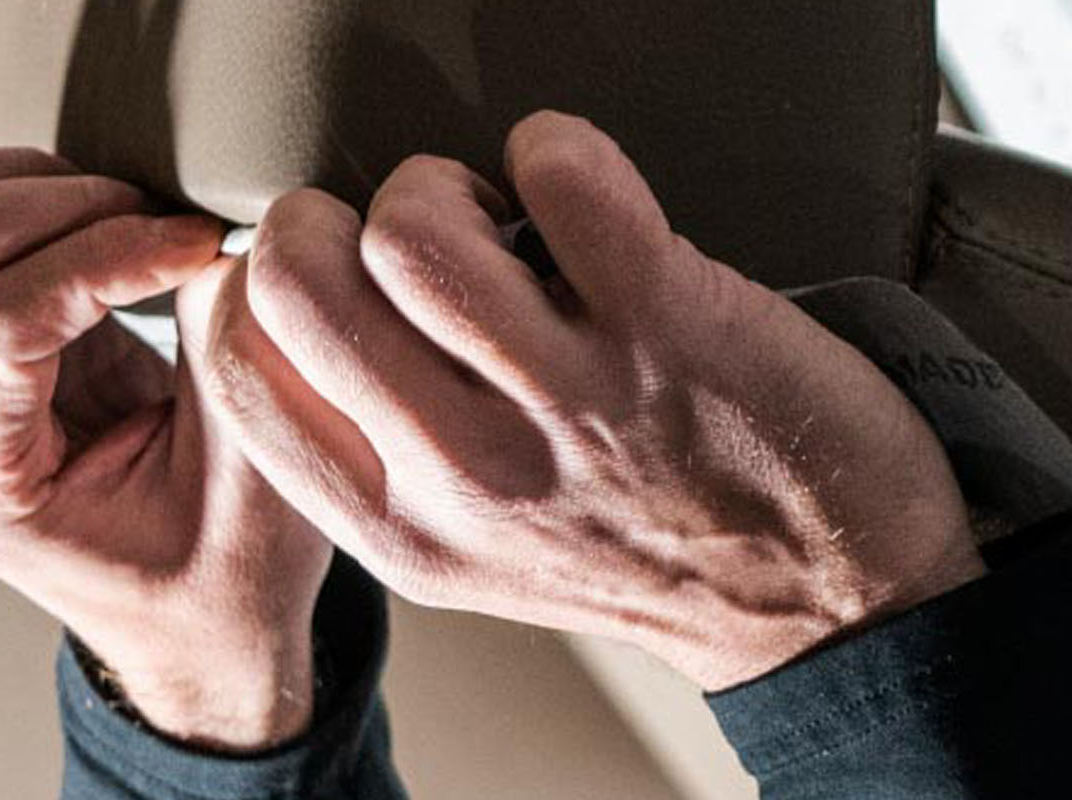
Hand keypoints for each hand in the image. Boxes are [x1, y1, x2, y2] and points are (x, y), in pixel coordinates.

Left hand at [0, 150, 330, 749]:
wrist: (195, 621)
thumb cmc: (226, 571)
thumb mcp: (259, 478)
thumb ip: (231, 352)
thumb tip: (223, 234)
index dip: (107, 258)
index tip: (203, 248)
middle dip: (63, 209)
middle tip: (168, 235)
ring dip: (32, 191)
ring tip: (135, 228)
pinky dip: (32, 198)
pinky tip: (113, 234)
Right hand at [201, 111, 984, 688]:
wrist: (835, 600)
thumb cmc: (659, 552)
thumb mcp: (487, 554)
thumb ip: (393, 463)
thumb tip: (325, 324)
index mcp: (402, 532)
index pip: (236, 371)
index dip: (254, 284)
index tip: (318, 268)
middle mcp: (468, 476)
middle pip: (299, 283)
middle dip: (334, 215)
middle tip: (406, 230)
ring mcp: (568, 401)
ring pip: (414, 233)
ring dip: (447, 186)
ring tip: (503, 217)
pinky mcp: (667, 328)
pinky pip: (564, 179)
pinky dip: (560, 151)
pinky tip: (581, 188)